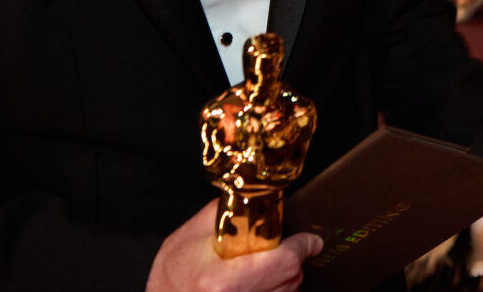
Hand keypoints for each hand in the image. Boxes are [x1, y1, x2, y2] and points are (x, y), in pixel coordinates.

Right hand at [146, 201, 323, 291]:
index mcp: (224, 281)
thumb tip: (259, 199)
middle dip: (293, 262)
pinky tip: (261, 285)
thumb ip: (226, 212)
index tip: (311, 241)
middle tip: (285, 250)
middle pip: (292, 279)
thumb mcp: (191, 236)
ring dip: (285, 281)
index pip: (285, 262)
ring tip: (265, 270)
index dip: (302, 246)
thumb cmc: (171, 274)